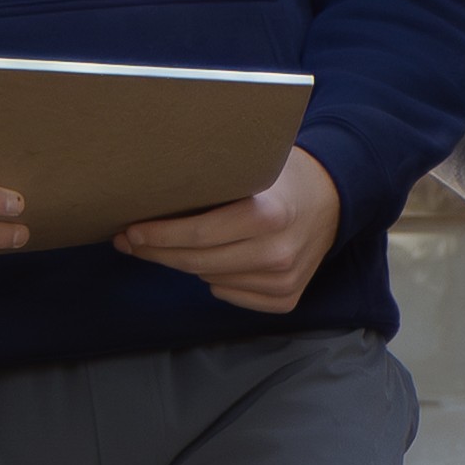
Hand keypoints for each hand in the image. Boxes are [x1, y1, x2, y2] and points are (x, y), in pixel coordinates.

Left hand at [120, 147, 341, 312]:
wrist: (333, 198)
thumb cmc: (283, 177)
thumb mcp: (254, 165)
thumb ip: (214, 179)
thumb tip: (152, 189)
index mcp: (270, 215)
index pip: (199, 234)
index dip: (158, 236)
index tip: (131, 231)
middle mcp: (279, 253)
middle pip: (197, 262)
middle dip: (157, 251)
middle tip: (131, 241)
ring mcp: (284, 280)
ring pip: (209, 279)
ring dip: (186, 263)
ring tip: (169, 245)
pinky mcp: (286, 299)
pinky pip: (229, 294)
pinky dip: (215, 279)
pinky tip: (215, 259)